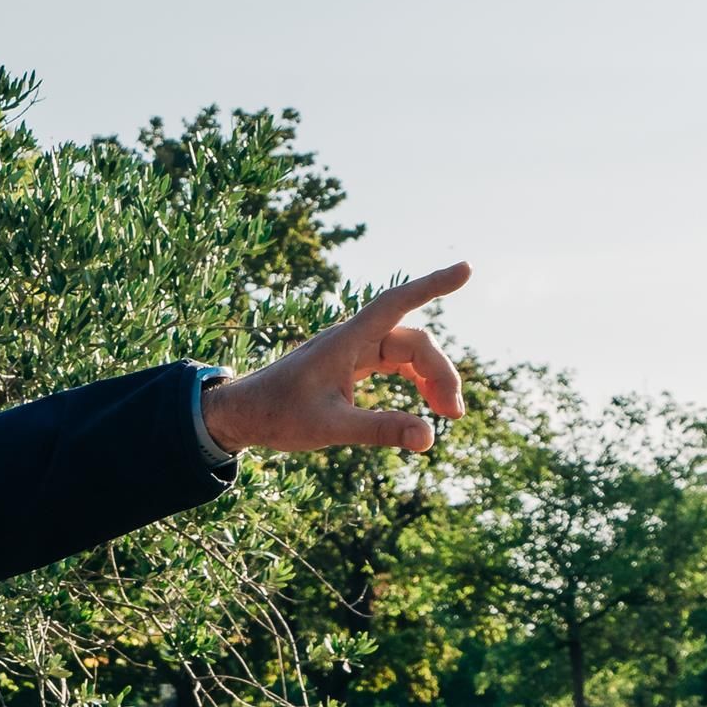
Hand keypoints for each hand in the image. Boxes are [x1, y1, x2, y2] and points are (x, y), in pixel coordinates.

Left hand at [203, 263, 472, 456]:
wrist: (240, 414)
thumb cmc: (276, 415)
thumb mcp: (329, 427)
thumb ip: (380, 430)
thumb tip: (429, 438)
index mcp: (344, 342)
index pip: (396, 302)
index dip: (433, 285)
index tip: (467, 268)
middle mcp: (350, 339)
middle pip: (413, 341)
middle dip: (440, 372)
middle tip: (455, 414)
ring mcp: (350, 351)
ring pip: (406, 352)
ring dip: (431, 378)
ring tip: (448, 413)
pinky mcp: (348, 365)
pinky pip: (393, 362)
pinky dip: (413, 380)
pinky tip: (425, 404)